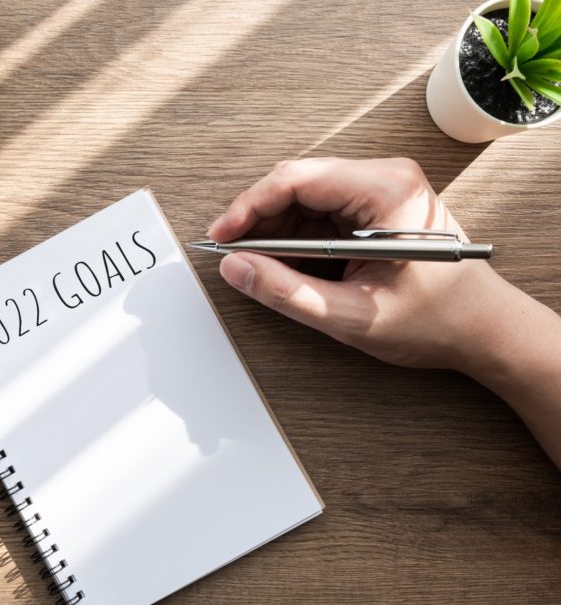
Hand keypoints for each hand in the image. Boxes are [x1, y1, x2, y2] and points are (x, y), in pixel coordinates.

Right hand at [207, 157, 522, 372]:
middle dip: (257, 219)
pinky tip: (285, 264)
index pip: (297, 179)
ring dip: (274, 229)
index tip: (221, 237)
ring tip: (258, 266)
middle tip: (232, 255)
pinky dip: (294, 236)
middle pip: (296, 182)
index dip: (249, 207)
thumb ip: (287, 292)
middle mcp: (385, 178)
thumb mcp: (352, 315)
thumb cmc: (436, 320)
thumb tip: (236, 268)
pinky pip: (319, 209)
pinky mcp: (374, 205)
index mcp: (386, 191)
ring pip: (303, 195)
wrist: (482, 328)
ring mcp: (380, 188)